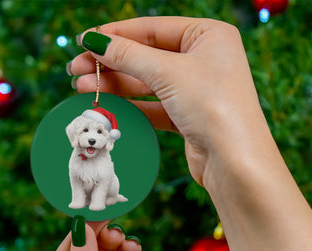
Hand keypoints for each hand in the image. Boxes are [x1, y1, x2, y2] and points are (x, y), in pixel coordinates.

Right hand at [70, 17, 311, 250]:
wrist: (235, 162)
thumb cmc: (213, 106)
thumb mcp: (168, 72)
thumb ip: (128, 55)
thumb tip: (93, 41)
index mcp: (209, 36)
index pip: (153, 28)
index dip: (116, 35)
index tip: (85, 42)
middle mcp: (205, 60)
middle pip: (148, 56)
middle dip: (111, 64)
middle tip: (76, 69)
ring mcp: (197, 90)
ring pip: (149, 83)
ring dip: (116, 85)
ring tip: (83, 87)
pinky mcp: (190, 117)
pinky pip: (155, 106)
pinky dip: (132, 106)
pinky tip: (108, 106)